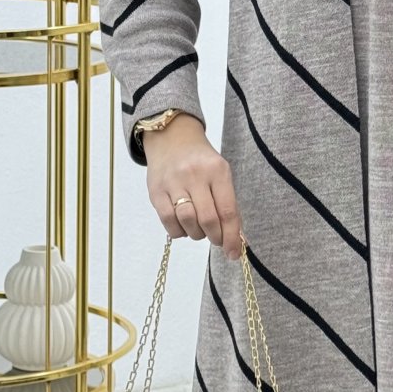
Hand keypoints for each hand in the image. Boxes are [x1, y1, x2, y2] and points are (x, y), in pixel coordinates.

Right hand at [142, 114, 244, 259]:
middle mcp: (195, 175)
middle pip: (208, 219)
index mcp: (218, 171)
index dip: (233, 237)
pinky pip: (168, 220)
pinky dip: (179, 231)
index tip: (234, 253)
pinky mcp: (156, 190)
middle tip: (217, 240)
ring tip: (200, 229)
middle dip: (215, 237)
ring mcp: (174, 182)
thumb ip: (227, 203)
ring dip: (197, 234)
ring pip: (188, 221)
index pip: (228, 211)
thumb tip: (236, 239)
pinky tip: (184, 226)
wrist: (172, 138)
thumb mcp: (220, 174)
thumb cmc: (201, 162)